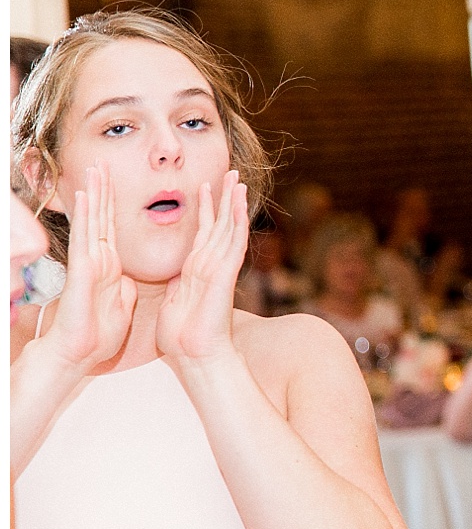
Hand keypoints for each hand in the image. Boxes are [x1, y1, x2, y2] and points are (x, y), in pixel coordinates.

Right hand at [39, 165, 135, 372]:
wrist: (80, 353)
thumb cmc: (98, 333)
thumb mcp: (121, 304)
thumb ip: (124, 287)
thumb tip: (128, 278)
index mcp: (109, 266)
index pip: (112, 227)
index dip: (116, 204)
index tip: (119, 181)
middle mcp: (97, 259)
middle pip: (102, 217)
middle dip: (103, 190)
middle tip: (104, 163)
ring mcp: (89, 263)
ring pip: (92, 221)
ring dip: (94, 194)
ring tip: (95, 169)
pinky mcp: (83, 271)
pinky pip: (85, 238)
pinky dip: (86, 217)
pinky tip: (85, 197)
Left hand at [156, 172, 248, 366]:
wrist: (194, 355)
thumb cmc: (182, 337)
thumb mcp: (174, 302)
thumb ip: (179, 285)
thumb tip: (177, 278)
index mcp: (198, 270)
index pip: (205, 233)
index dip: (206, 210)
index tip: (205, 188)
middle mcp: (211, 265)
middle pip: (221, 224)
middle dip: (224, 198)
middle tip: (230, 173)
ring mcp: (220, 269)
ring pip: (229, 228)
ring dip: (233, 203)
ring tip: (237, 180)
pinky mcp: (225, 274)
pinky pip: (232, 243)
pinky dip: (236, 222)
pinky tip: (238, 204)